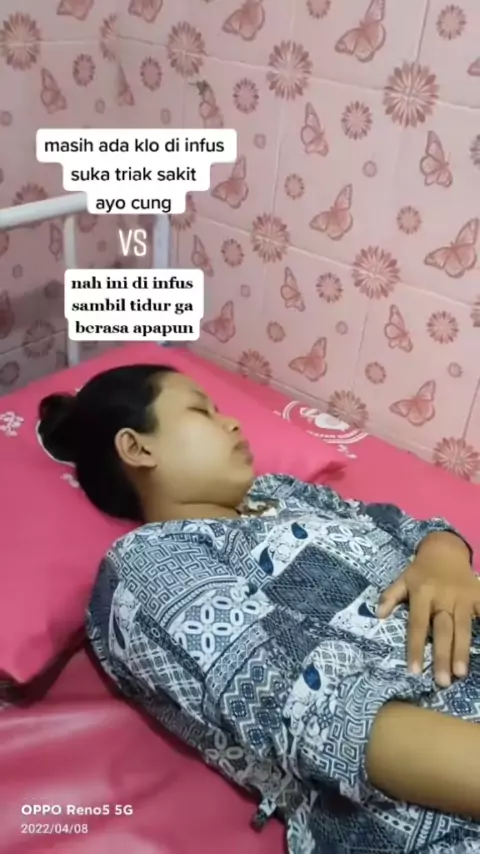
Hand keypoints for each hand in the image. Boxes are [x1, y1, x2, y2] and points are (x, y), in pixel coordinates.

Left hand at [377, 533, 478, 686]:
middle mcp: (443, 597)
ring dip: (462, 651)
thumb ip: (390, 596)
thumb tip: (377, 615)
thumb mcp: (403, 579)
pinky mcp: (478, 596)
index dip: (415, 647)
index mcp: (422, 593)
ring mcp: (463, 597)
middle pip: (442, 630)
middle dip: (442, 656)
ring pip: (463, 628)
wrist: (446, 550)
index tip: (414, 671)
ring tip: (461, 673)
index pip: (417, 625)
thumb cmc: (421, 570)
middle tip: (443, 681)